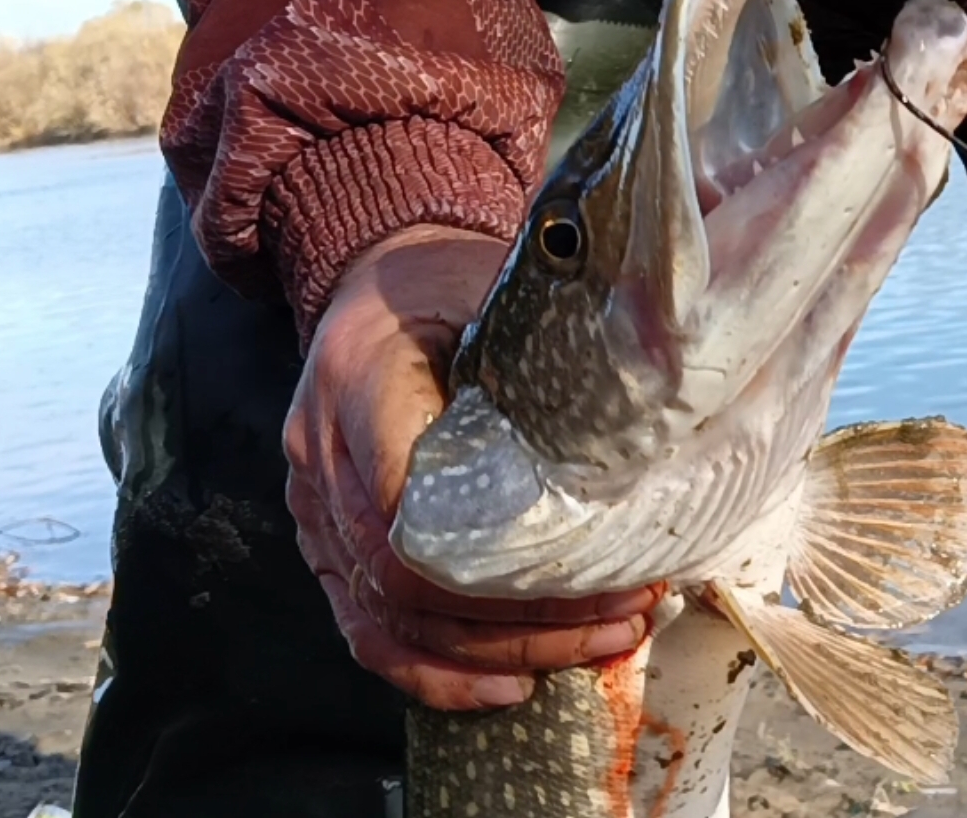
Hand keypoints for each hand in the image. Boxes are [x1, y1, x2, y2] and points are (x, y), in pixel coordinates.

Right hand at [283, 224, 662, 709]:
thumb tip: (651, 399)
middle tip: (626, 614)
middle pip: (409, 579)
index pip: (409, 504)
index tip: (596, 563)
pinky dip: (436, 673)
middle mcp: (319, 454)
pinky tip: (509, 687)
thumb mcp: (496, 287)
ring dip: (500, 651)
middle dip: (526, 616)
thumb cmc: (449, 283)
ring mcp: (315, 508)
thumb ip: (545, 347)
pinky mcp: (328, 544)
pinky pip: (367, 631)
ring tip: (598, 647)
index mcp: (359, 380)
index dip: (497, 559)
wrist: (379, 280)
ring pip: (392, 619)